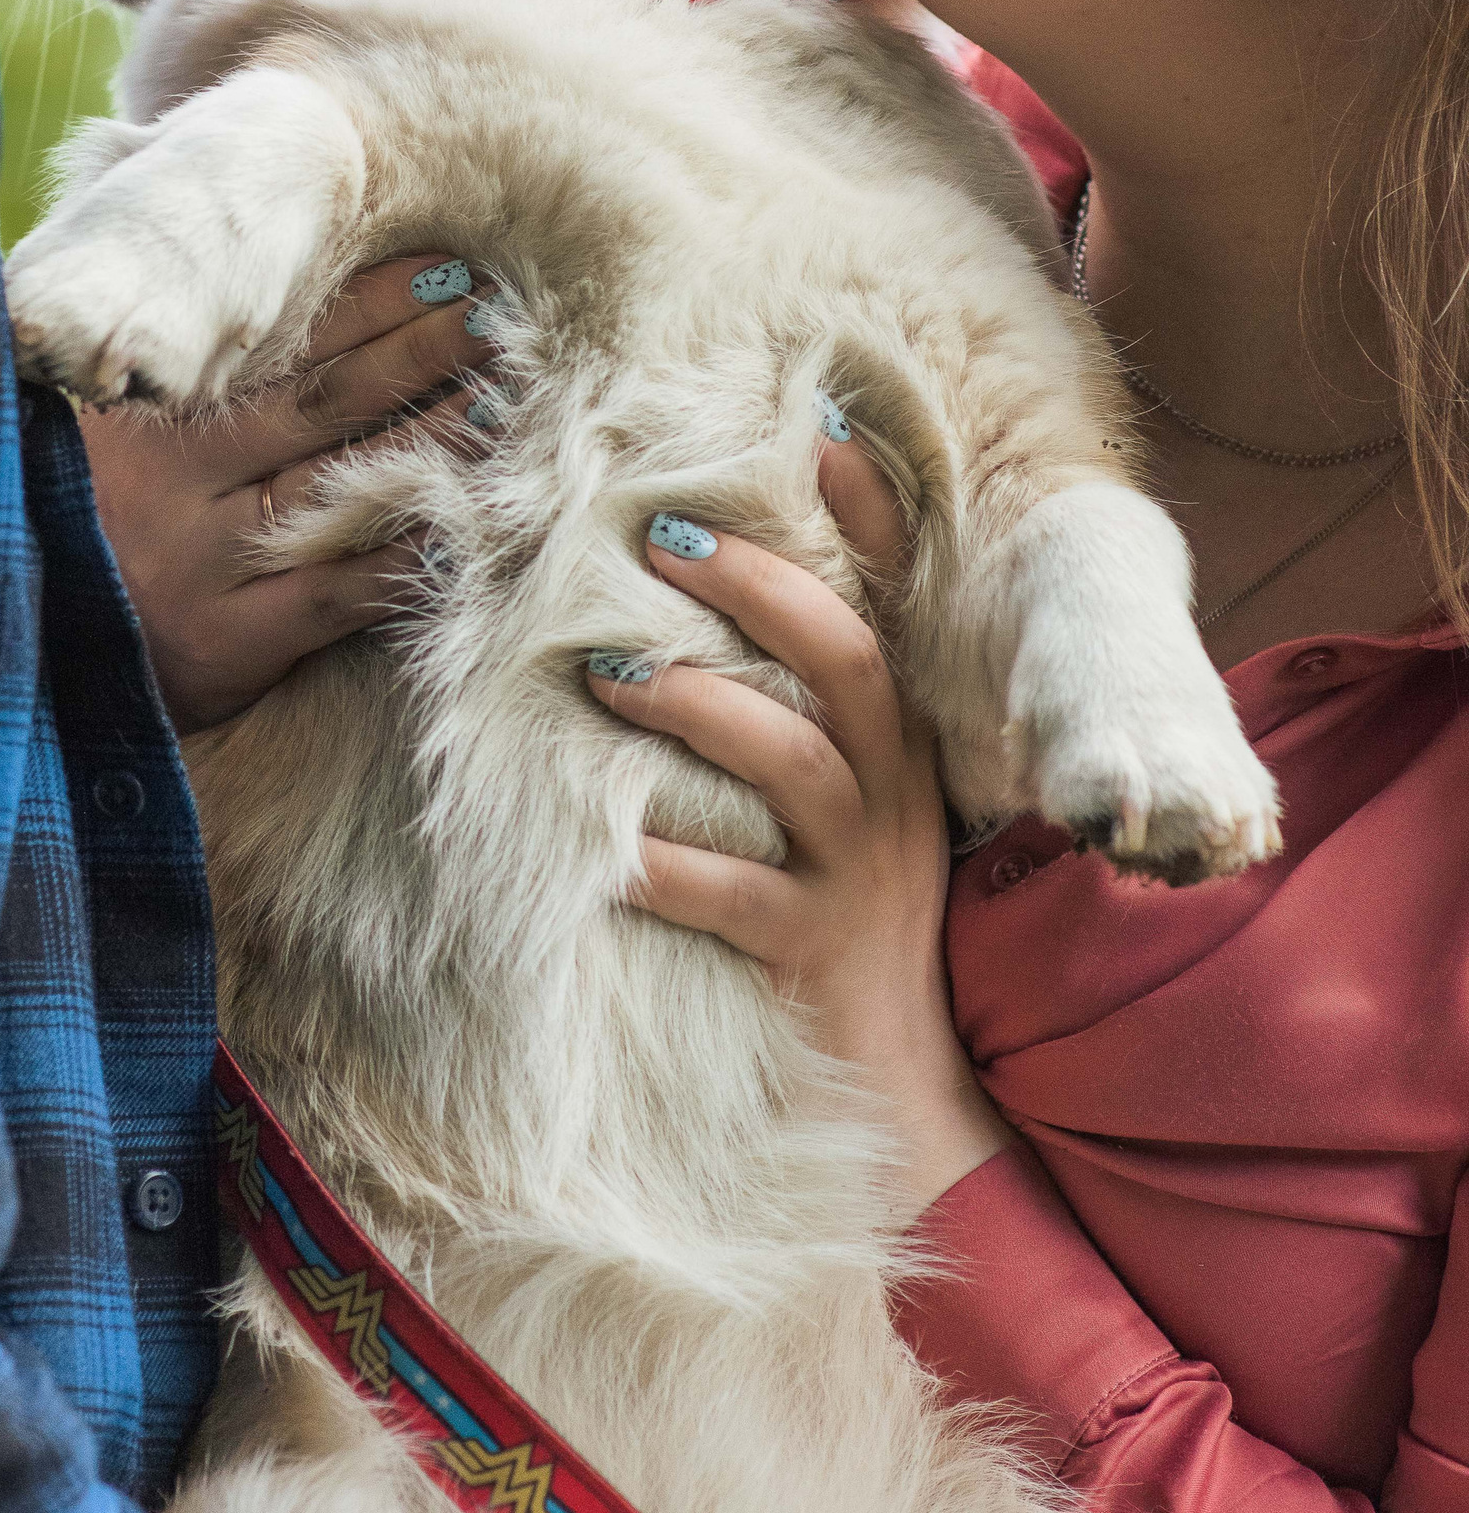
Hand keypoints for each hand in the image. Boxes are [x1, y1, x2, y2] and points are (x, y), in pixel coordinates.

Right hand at [81, 255, 494, 734]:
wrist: (21, 663)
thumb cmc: (73, 529)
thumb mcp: (96, 438)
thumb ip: (167, 375)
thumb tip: (265, 288)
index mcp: (143, 409)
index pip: (275, 339)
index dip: (366, 300)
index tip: (440, 265)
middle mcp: (170, 475)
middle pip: (323, 398)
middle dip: (420, 350)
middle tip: (498, 314)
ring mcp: (200, 558)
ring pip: (343, 482)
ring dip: (434, 436)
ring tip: (504, 396)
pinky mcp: (225, 639)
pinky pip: (340, 589)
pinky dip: (408, 553)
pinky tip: (469, 523)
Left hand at [586, 438, 1013, 1216]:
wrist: (906, 1090)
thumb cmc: (847, 919)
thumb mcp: (842, 799)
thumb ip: (790, 701)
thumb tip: (685, 597)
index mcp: (900, 737)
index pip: (894, 600)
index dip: (866, 511)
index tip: (816, 423)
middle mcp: (893, 788)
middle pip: (845, 656)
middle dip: (758, 585)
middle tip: (659, 535)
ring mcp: (860, 870)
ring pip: (792, 762)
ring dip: (696, 706)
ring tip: (608, 671)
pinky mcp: (815, 949)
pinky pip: (737, 895)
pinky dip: (666, 865)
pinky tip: (606, 848)